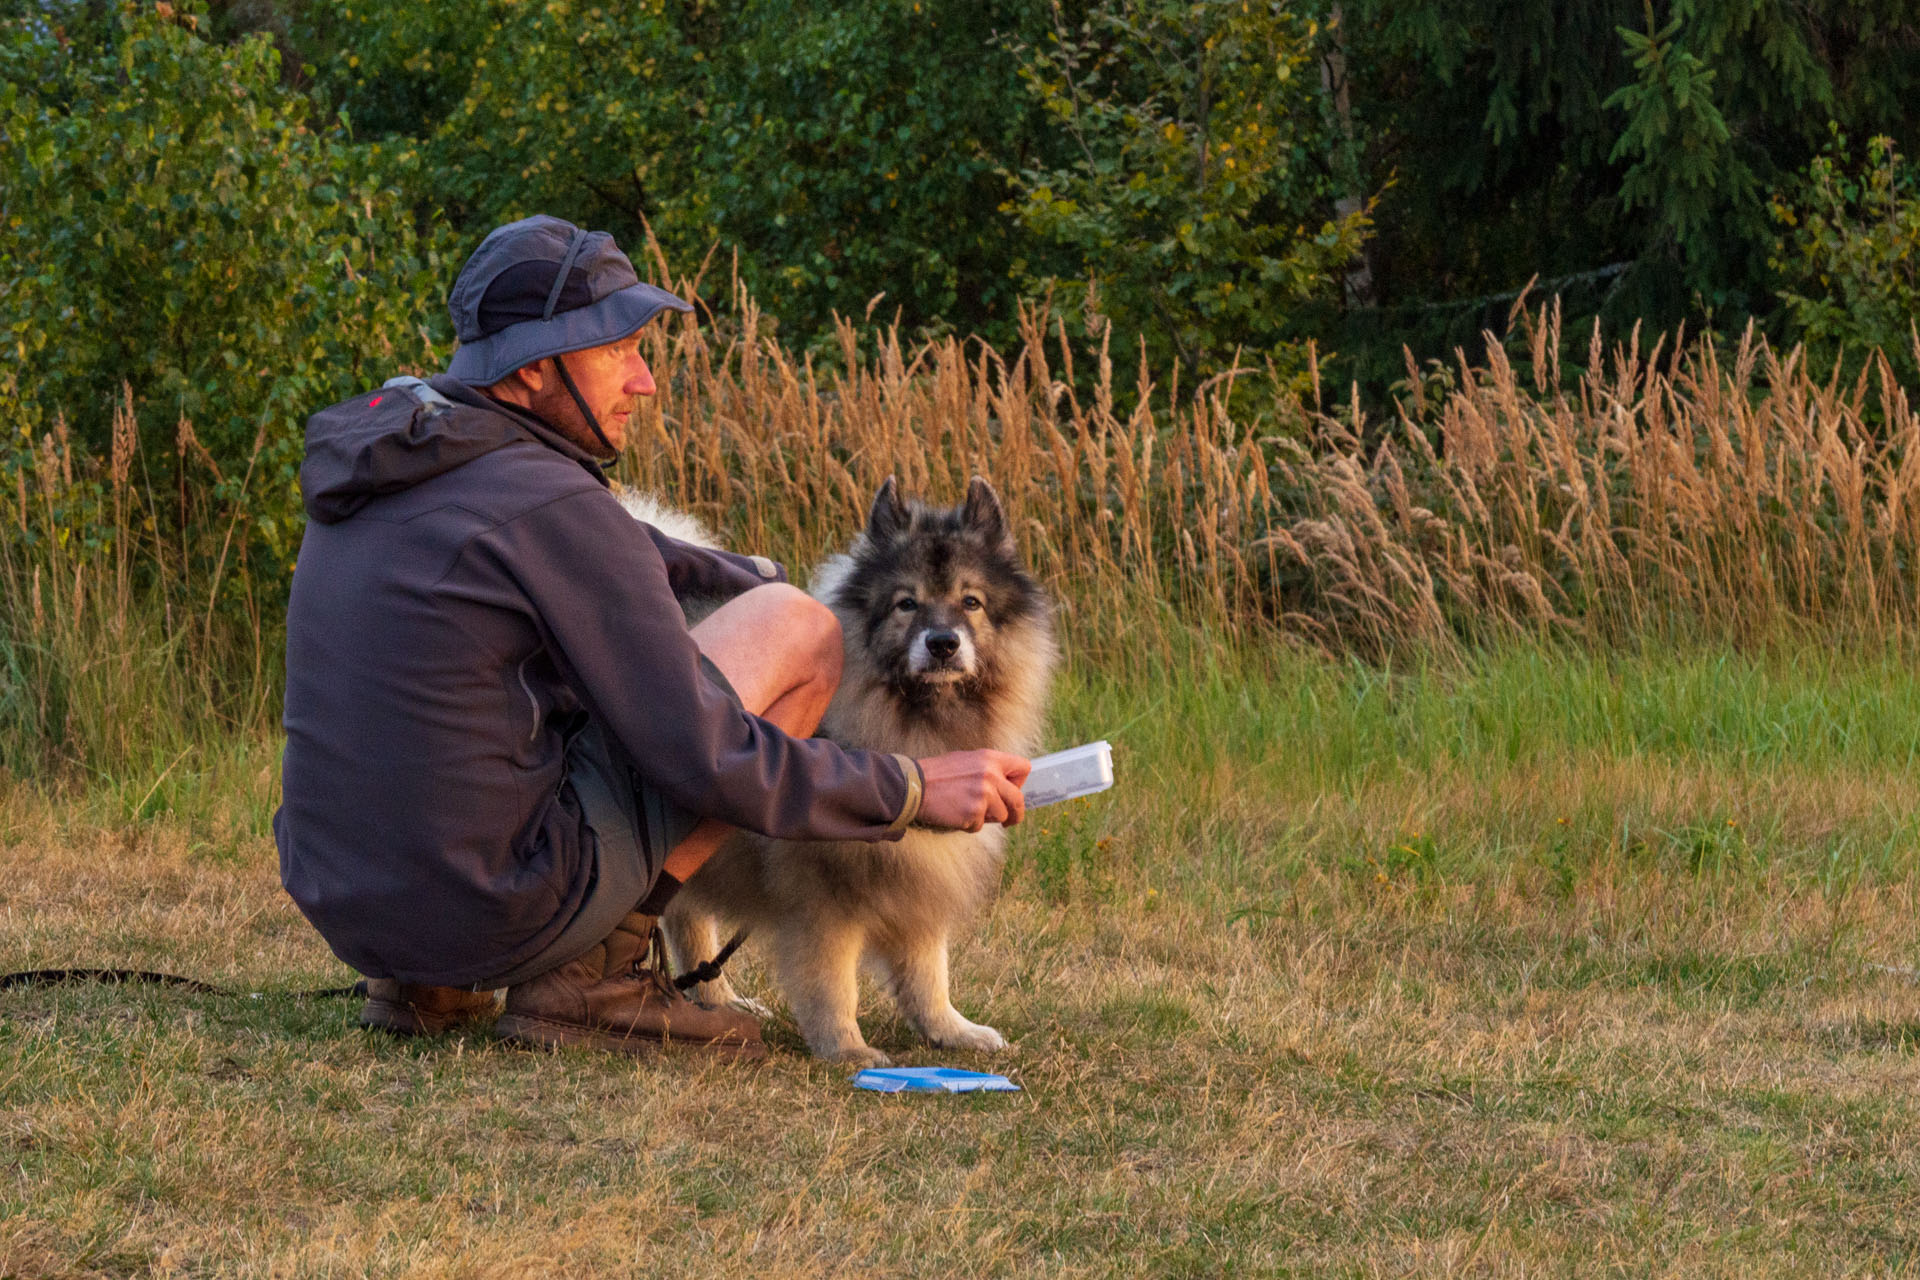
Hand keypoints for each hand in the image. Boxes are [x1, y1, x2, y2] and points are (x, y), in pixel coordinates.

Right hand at [915, 750, 1031, 831]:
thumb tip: (1005, 785)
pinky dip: (969, 824)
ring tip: (966, 810)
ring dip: (986, 818)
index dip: (1019, 782)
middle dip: (1016, 813)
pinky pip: (980, 826)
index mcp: (990, 759)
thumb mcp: (966, 760)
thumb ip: (988, 770)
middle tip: (1010, 820)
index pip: (1023, 767)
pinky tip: (955, 814)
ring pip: (1000, 816)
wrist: (914, 785)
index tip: (1012, 791)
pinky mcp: (973, 813)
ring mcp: (983, 795)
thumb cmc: (937, 774)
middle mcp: (991, 775)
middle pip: (1018, 799)